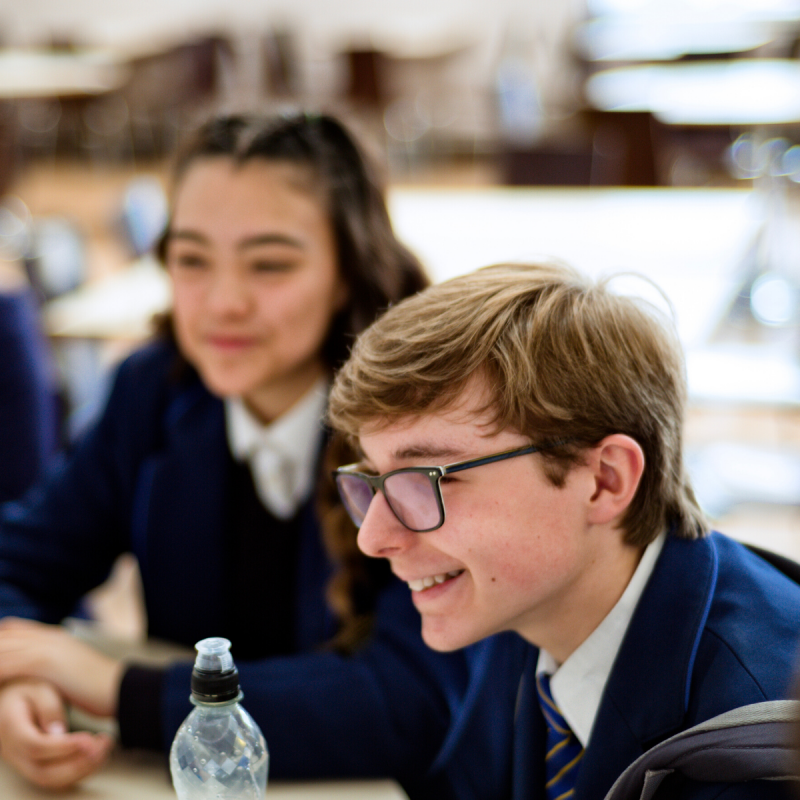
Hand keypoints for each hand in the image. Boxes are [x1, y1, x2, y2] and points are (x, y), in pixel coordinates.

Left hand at [0, 618, 124, 716]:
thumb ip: (55, 667)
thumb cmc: (100, 688)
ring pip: (2, 648)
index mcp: (55, 637)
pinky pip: (6, 662)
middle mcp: (49, 636)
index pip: (12, 629)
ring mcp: (47, 645)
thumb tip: (43, 675)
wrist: (121, 689)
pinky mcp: (45, 660)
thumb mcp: (74, 673)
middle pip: (3, 636)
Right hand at [0, 678, 112, 787]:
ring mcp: (22, 762)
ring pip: (50, 779)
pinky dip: (77, 770)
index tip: (90, 739)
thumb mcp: (39, 688)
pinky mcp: (34, 765)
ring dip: (81, 768)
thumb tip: (58, 733)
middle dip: (77, 763)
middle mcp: (13, 752)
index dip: (64, 746)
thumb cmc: (28, 688)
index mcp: (11, 728)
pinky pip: (54, 777)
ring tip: (105, 748)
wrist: (12, 699)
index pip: (35, 746)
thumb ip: (49, 708)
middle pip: (43, 771)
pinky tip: (97, 755)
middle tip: (103, 746)